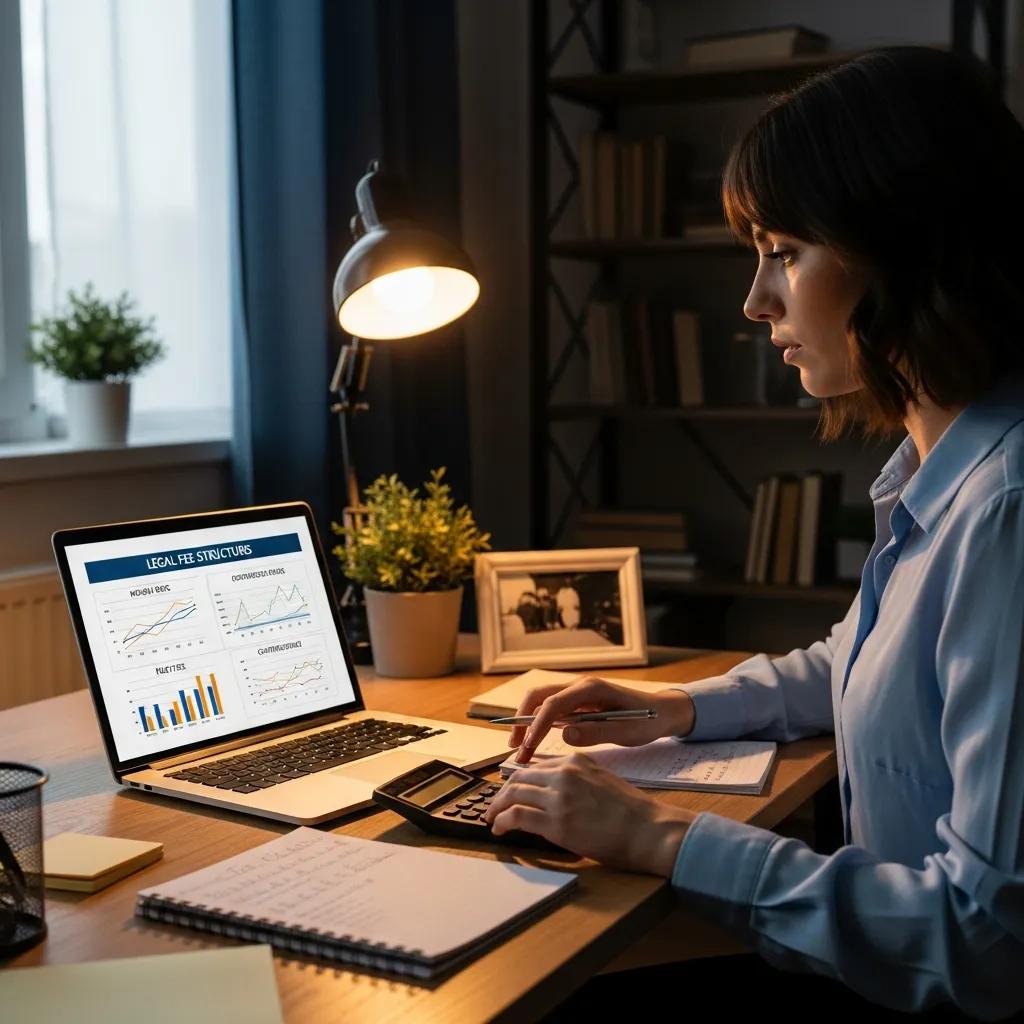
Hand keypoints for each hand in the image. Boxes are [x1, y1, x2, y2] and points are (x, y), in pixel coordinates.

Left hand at [482, 753, 694, 874]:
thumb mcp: (601, 779)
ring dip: (497, 806)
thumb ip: (576, 779)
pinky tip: (499, 829)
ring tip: (492, 818)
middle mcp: (563, 773)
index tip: (510, 791)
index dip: (518, 780)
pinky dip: (502, 821)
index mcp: (575, 761)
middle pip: (519, 777)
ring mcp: (559, 797)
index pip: (536, 766)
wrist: (647, 829)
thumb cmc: (631, 811)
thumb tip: (553, 792)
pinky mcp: (556, 822)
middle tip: (495, 805)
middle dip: (502, 792)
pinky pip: (517, 816)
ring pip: (513, 794)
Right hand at [508, 676, 695, 762]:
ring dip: (526, 723)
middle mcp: (579, 686)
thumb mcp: (626, 730)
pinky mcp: (577, 705)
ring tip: (519, 750)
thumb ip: (595, 732)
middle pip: (538, 697)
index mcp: (590, 689)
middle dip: (522, 720)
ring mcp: (577, 694)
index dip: (537, 726)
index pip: (553, 704)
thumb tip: (564, 735)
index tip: (528, 748)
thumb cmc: (647, 720)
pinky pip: (551, 711)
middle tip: (514, 747)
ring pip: (541, 703)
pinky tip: (534, 744)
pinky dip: (537, 725)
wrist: (662, 712)